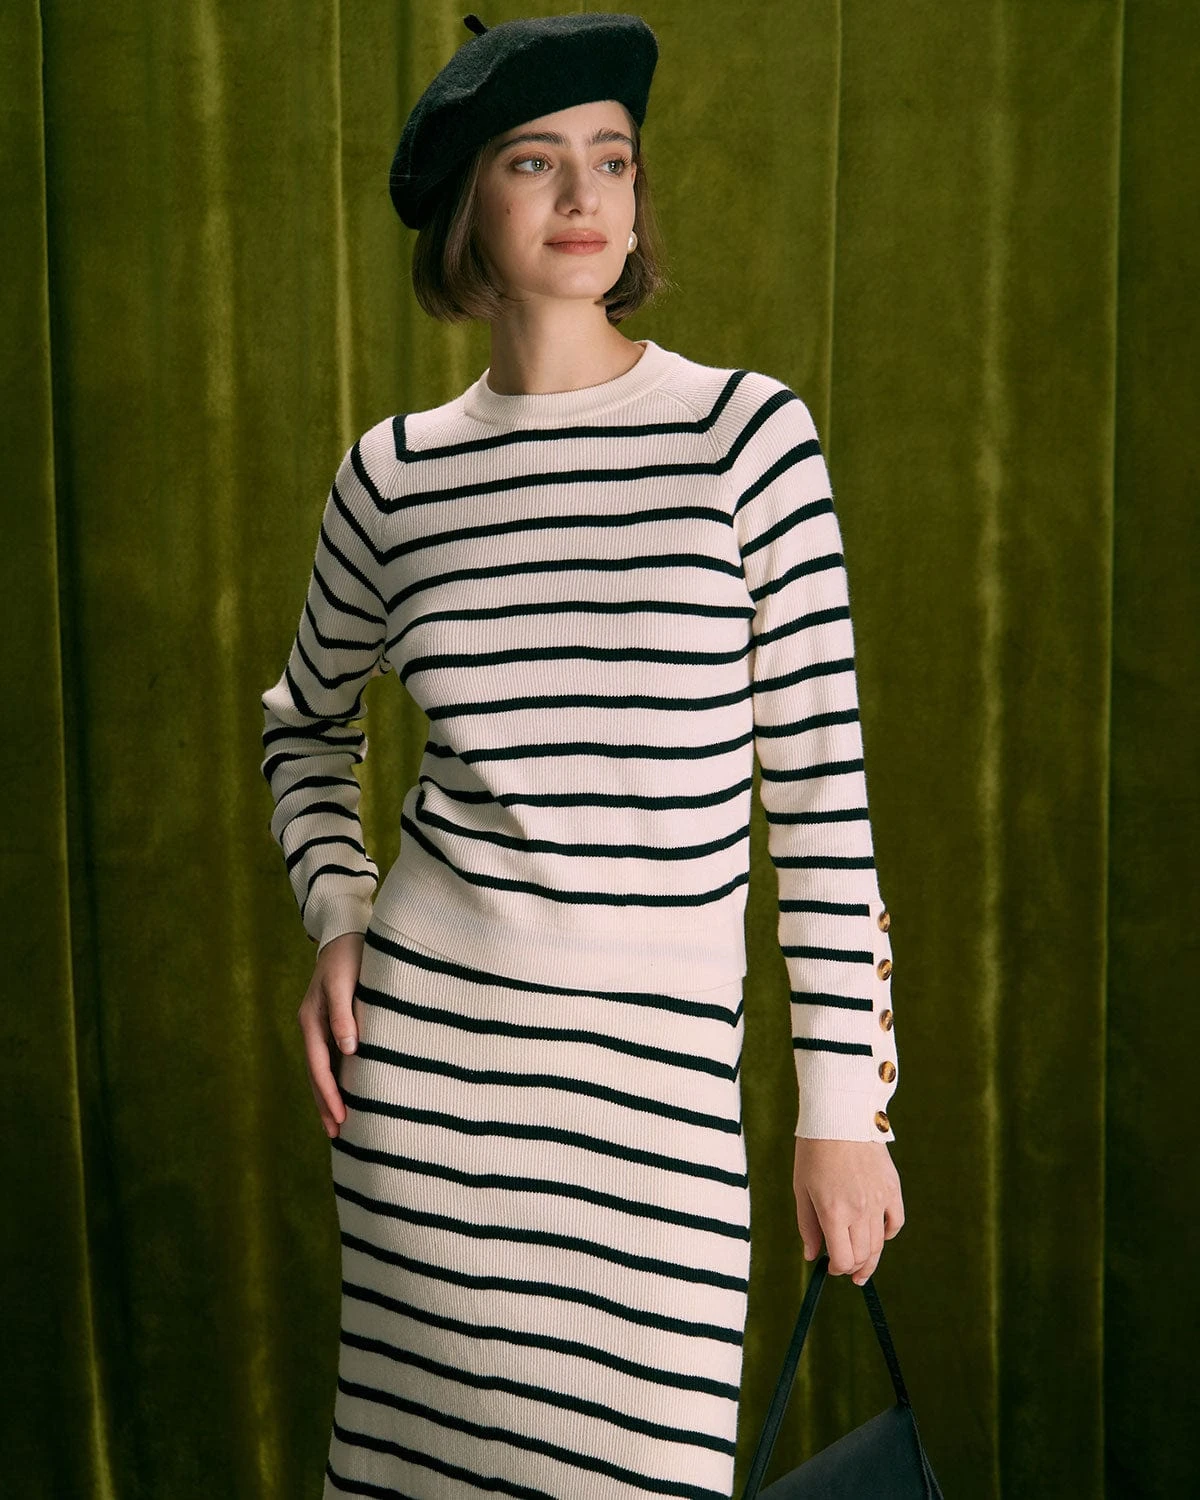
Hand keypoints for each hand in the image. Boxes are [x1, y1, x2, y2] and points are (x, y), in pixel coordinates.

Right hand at [298, 931, 364, 1138]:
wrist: (345, 930)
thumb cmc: (348, 955)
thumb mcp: (344, 981)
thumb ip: (343, 1014)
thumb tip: (349, 1049)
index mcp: (311, 1020)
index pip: (319, 1066)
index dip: (329, 1094)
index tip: (341, 1118)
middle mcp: (311, 1026)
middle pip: (316, 1073)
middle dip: (325, 1104)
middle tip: (337, 1135)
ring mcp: (319, 1024)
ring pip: (321, 1068)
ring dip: (328, 1096)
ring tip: (337, 1124)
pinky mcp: (331, 1021)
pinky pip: (330, 1056)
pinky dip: (335, 1077)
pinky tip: (344, 1091)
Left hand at [793, 1136, 904, 1284]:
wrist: (840, 1116)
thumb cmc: (814, 1150)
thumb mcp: (801, 1188)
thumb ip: (807, 1225)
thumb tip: (812, 1256)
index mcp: (833, 1212)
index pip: (843, 1259)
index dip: (836, 1269)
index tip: (830, 1267)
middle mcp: (859, 1210)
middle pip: (862, 1255)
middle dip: (853, 1267)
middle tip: (846, 1270)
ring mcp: (879, 1200)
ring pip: (879, 1243)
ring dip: (871, 1258)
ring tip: (863, 1266)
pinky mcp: (892, 1188)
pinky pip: (896, 1222)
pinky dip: (888, 1234)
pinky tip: (879, 1236)